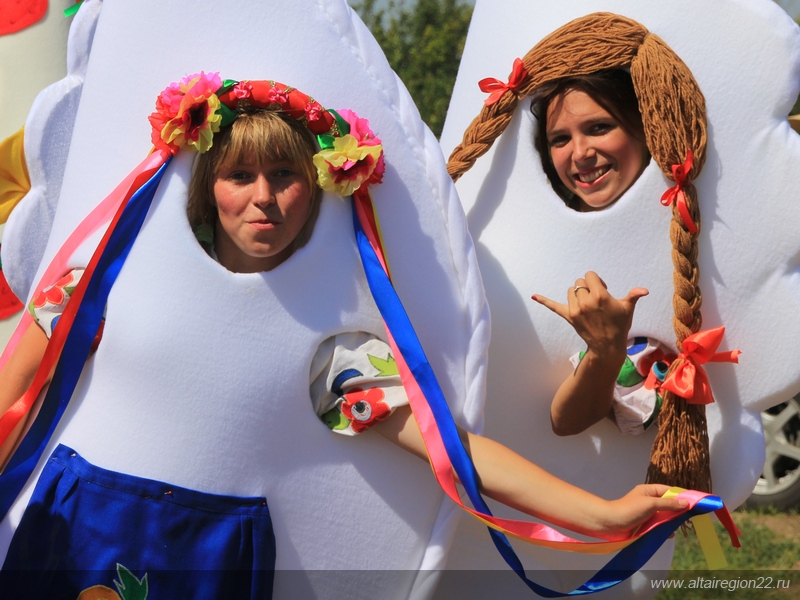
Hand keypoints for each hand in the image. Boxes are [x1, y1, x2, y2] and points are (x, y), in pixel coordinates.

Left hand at [532, 271, 647, 364]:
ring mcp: (576, 309)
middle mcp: (586, 301)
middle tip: (596, 298)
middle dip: (587, 286)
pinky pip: (554, 306)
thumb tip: (644, 290)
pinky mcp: (569, 316)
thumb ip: (634, 296)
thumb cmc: (619, 325)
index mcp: (600, 296)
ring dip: (577, 293)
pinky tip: (534, 296)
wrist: (607, 345)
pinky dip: (544, 300)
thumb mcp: (627, 309)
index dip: (596, 281)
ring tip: (586, 303)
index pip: (590, 276)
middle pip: (580, 282)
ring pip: (571, 291)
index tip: (602, 289)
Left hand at [598, 484, 688, 539]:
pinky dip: (665, 528)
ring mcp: (647, 512)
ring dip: (672, 521)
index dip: (682, 495)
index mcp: (649, 491)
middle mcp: (649, 500)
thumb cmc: (630, 510)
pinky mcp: (645, 523)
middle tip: (689, 517)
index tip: (695, 502)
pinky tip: (670, 534)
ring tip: (680, 526)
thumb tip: (686, 502)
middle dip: (678, 510)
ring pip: (665, 515)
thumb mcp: (651, 504)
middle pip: (668, 503)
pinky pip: (659, 524)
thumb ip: (668, 504)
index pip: (669, 490)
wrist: (611, 523)